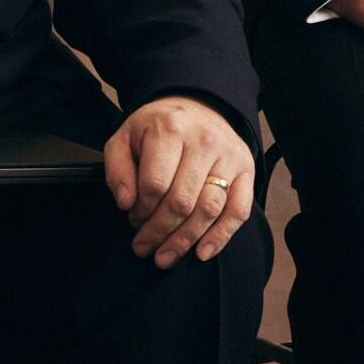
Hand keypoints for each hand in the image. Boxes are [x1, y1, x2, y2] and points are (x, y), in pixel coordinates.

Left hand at [104, 95, 254, 268]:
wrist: (197, 106)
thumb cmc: (157, 128)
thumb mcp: (125, 138)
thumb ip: (117, 169)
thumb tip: (125, 203)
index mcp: (171, 129)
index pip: (155, 184)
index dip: (141, 210)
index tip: (133, 219)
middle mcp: (204, 140)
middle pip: (181, 201)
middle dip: (159, 232)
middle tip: (143, 247)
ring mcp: (229, 156)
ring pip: (208, 209)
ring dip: (184, 240)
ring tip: (165, 257)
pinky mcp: (246, 170)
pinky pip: (238, 211)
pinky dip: (221, 236)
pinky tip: (202, 252)